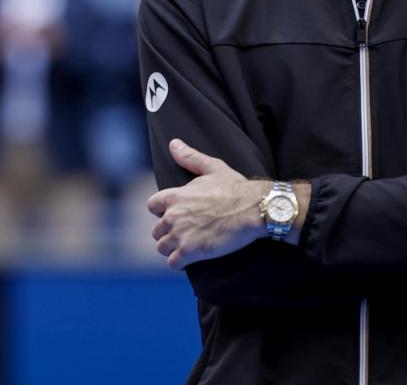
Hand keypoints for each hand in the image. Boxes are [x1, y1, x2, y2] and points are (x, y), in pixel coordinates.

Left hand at [147, 139, 266, 269]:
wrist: (254, 209)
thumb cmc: (235, 188)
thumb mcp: (212, 167)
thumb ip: (190, 157)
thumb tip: (173, 144)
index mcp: (174, 196)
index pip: (152, 206)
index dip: (162, 211)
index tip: (175, 214)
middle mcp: (172, 216)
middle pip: (156, 230)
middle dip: (168, 233)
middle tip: (184, 234)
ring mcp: (180, 235)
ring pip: (162, 247)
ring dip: (172, 249)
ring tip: (186, 247)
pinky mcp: (190, 252)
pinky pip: (173, 263)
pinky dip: (179, 263)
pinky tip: (190, 259)